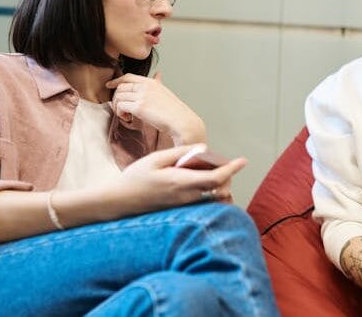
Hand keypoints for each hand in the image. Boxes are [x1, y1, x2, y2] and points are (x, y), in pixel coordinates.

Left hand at [106, 71, 205, 143]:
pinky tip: (128, 119)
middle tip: (121, 108)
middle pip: (120, 87)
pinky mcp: (139, 107)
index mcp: (151, 82)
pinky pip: (120, 106)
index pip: (128, 77)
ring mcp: (142, 96)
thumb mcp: (165, 92)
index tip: (109, 85)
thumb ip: (158, 83)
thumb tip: (158, 74)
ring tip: (126, 115)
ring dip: (118, 107)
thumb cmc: (175, 110)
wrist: (181, 121)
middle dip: (116, 98)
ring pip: (118, 97)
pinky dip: (120, 113)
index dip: (116, 80)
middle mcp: (146, 87)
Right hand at [107, 144, 244, 213]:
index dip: (231, 169)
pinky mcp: (180, 212)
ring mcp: (184, 207)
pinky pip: (204, 206)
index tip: (243, 161)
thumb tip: (203, 148)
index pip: (215, 178)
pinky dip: (211, 196)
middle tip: (224, 164)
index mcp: (180, 182)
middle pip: (219, 190)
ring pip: (214, 200)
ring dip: (220, 188)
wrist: (118, 203)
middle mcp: (186, 198)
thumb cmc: (135, 178)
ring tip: (215, 175)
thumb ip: (180, 153)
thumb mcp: (156, 159)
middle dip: (227, 178)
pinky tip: (204, 186)